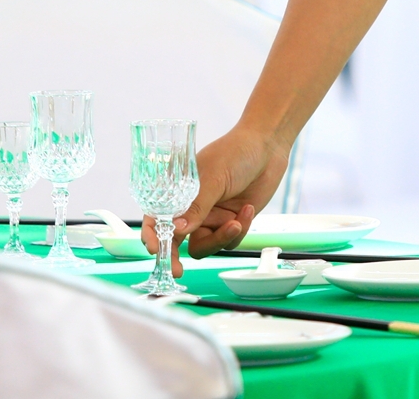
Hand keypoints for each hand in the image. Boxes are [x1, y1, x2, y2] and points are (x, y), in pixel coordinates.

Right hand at [141, 125, 289, 275]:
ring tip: (235, 222)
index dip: (151, 234)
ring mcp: (210, 215)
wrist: (267, 149)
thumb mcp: (213, 178)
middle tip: (179, 270)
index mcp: (177, 189)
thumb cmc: (235, 153)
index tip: (155, 250)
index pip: (156, 215)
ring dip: (220, 238)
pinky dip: (239, 230)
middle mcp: (191, 206)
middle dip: (176, 256)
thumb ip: (197, 206)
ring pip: (204, 245)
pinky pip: (228, 241)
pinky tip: (247, 209)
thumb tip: (177, 230)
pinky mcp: (230, 221)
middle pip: (176, 239)